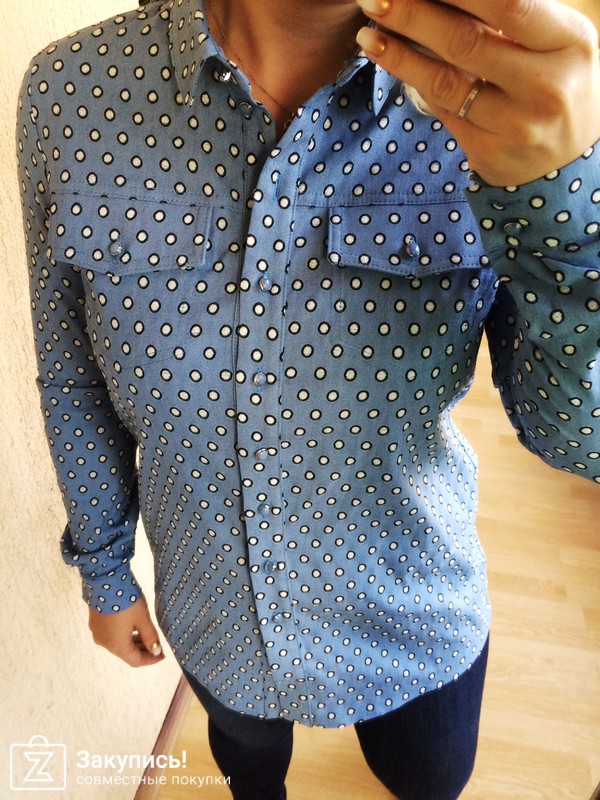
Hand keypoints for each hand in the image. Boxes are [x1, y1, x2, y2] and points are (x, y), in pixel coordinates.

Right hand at [88, 596, 165, 666]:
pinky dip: (124, 635)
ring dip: (133, 642)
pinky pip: (111, 635)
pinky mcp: (95, 623)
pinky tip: (133, 627)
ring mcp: (98, 633)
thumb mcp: (143, 618)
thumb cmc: (126, 600)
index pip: (136, 661)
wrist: (105, 580)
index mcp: (116, 645)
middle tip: (157, 644)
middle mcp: (104, 643)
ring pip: (118, 643)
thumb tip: (156, 651)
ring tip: (147, 635)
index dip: (151, 660)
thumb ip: (150, 637)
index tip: (163, 655)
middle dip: (143, 650)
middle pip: (126, 653)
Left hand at [355, 0, 599, 185]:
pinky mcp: (489, 151)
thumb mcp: (552, 42)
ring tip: (367, 34)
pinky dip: (413, 81)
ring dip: (399, 55)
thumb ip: (510, 17)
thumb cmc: (553, 82)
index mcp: (569, 42)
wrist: (566, 162)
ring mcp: (516, 124)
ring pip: (445, 82)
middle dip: (413, 16)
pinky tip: (390, 61)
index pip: (507, 6)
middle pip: (465, 42)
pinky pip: (443, 109)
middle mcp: (546, 85)